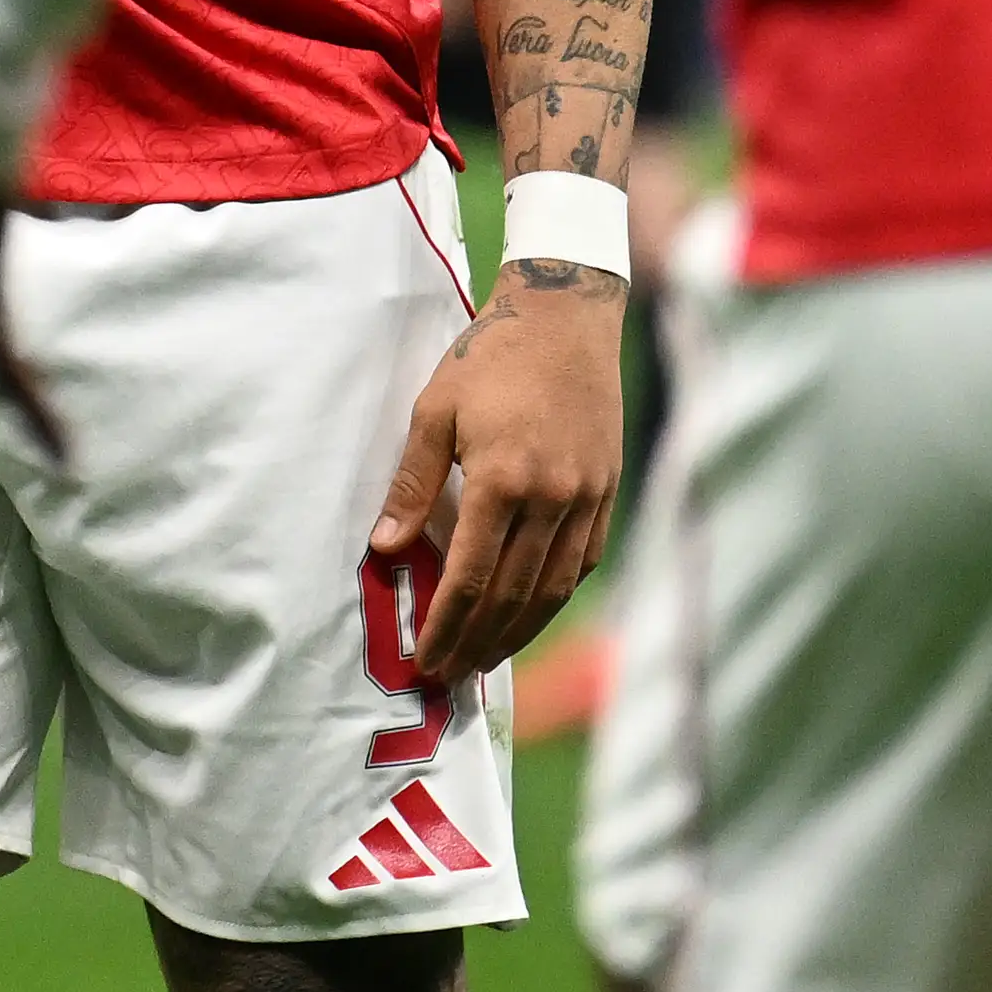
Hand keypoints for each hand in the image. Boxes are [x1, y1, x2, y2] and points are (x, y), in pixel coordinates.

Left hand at [370, 258, 625, 685]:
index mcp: (503, 479)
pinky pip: (584, 562)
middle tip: (448, 677)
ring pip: (553, 588)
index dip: (446, 626)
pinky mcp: (607, 489)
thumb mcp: (435, 410)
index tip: (425, 661)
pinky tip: (531, 614)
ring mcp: (587, 496)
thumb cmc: (490, 356)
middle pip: (514, 596)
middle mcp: (552, 497)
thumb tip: (384, 548)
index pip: (472, 577)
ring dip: (518, 633)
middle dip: (477, 644)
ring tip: (484, 660)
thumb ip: (412, 484)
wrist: (566, 314)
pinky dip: (555, 597)